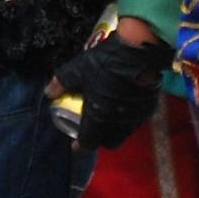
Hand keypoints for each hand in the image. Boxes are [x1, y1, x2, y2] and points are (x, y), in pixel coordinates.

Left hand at [51, 31, 169, 152]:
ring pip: (125, 132)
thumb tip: (49, 92)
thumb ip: (62, 82)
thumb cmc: (106, 63)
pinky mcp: (149, 107)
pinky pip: (137, 119)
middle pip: (109, 142)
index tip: (76, 146)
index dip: (81, 145)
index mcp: (98, 118)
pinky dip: (129, 117)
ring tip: (110, 117)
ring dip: (116, 129)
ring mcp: (136, 116)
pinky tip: (125, 105)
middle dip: (100, 139)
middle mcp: (118, 122)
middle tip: (93, 129)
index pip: (88, 142)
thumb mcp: (78, 69)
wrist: (139, 51)